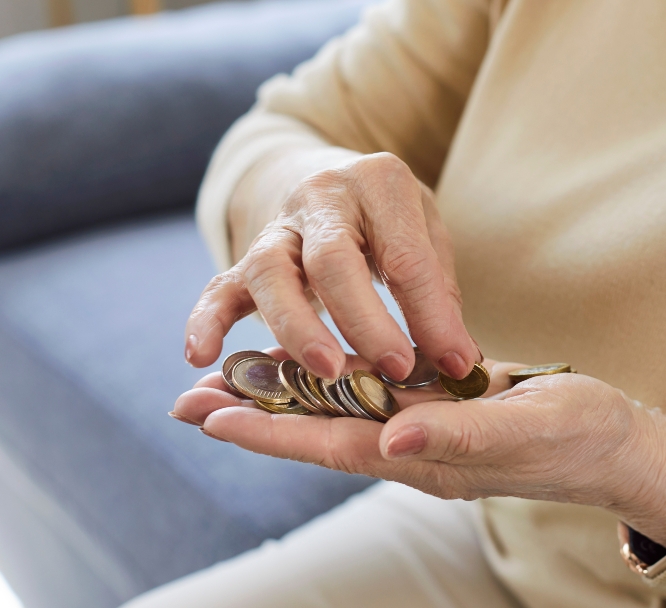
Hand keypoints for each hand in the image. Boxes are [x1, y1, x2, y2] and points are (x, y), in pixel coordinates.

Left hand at [172, 351, 665, 547]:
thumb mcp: (525, 430)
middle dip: (257, 416)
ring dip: (285, 395)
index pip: (332, 444)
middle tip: (188, 399)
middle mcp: (414, 447)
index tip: (211, 416)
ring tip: (231, 376)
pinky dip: (332, 377)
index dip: (272, 431)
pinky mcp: (442, 405)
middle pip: (319, 430)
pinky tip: (308, 361)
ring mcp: (426, 428)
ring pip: (340, 409)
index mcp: (427, 458)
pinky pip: (373, 392)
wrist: (615, 441)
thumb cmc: (578, 437)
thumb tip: (391, 441)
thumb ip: (458, 436)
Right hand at [183, 152, 476, 383]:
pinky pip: (219, 287)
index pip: (406, 256)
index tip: (454, 364)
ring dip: (296, 327)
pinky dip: (207, 320)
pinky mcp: (245, 256)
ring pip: (271, 272)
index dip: (432, 315)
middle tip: (393, 369)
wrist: (330, 179)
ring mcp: (277, 226)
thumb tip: (463, 363)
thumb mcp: (426, 235)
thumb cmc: (391, 220)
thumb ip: (440, 294)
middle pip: (333, 260)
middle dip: (363, 320)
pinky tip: (202, 355)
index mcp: (380, 183)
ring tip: (320, 371)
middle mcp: (321, 197)